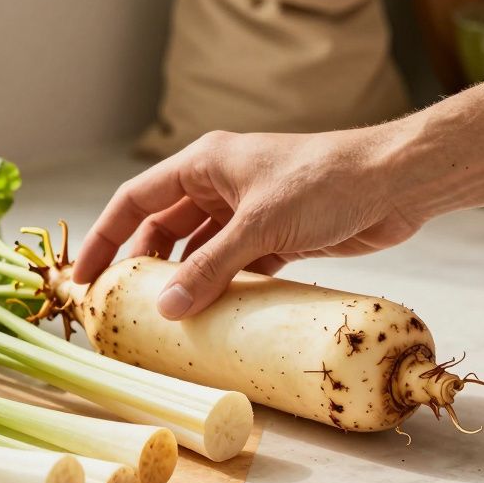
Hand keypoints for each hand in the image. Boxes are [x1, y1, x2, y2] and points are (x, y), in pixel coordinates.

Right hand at [72, 128, 423, 318]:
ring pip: (198, 251)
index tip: (85, 277)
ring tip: (161, 318)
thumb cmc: (327, 182)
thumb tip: (165, 310)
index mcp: (204, 164)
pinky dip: (219, 288)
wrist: (398, 182)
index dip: (105, 237)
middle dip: (140, 265)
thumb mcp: (260, 226)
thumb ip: (210, 269)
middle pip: (162, 228)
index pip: (135, 200)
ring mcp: (248, 211)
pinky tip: (209, 315)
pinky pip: (233, 266)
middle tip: (119, 307)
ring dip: (181, 281)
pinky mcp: (277, 235)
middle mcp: (220, 184)